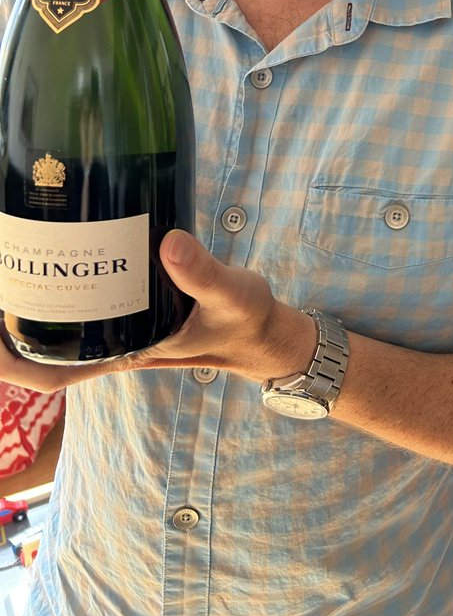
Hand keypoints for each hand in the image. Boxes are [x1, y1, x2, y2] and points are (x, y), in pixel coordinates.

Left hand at [0, 230, 312, 394]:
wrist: (263, 330)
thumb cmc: (246, 322)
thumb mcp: (232, 295)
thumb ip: (203, 273)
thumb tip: (169, 243)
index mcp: (126, 353)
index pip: (50, 372)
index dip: (10, 362)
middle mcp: (113, 344)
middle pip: (39, 348)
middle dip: (8, 324)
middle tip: (2, 270)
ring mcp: (121, 327)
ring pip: (58, 325)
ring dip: (30, 303)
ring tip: (15, 257)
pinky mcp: (133, 307)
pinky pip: (85, 304)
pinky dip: (64, 287)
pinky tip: (61, 248)